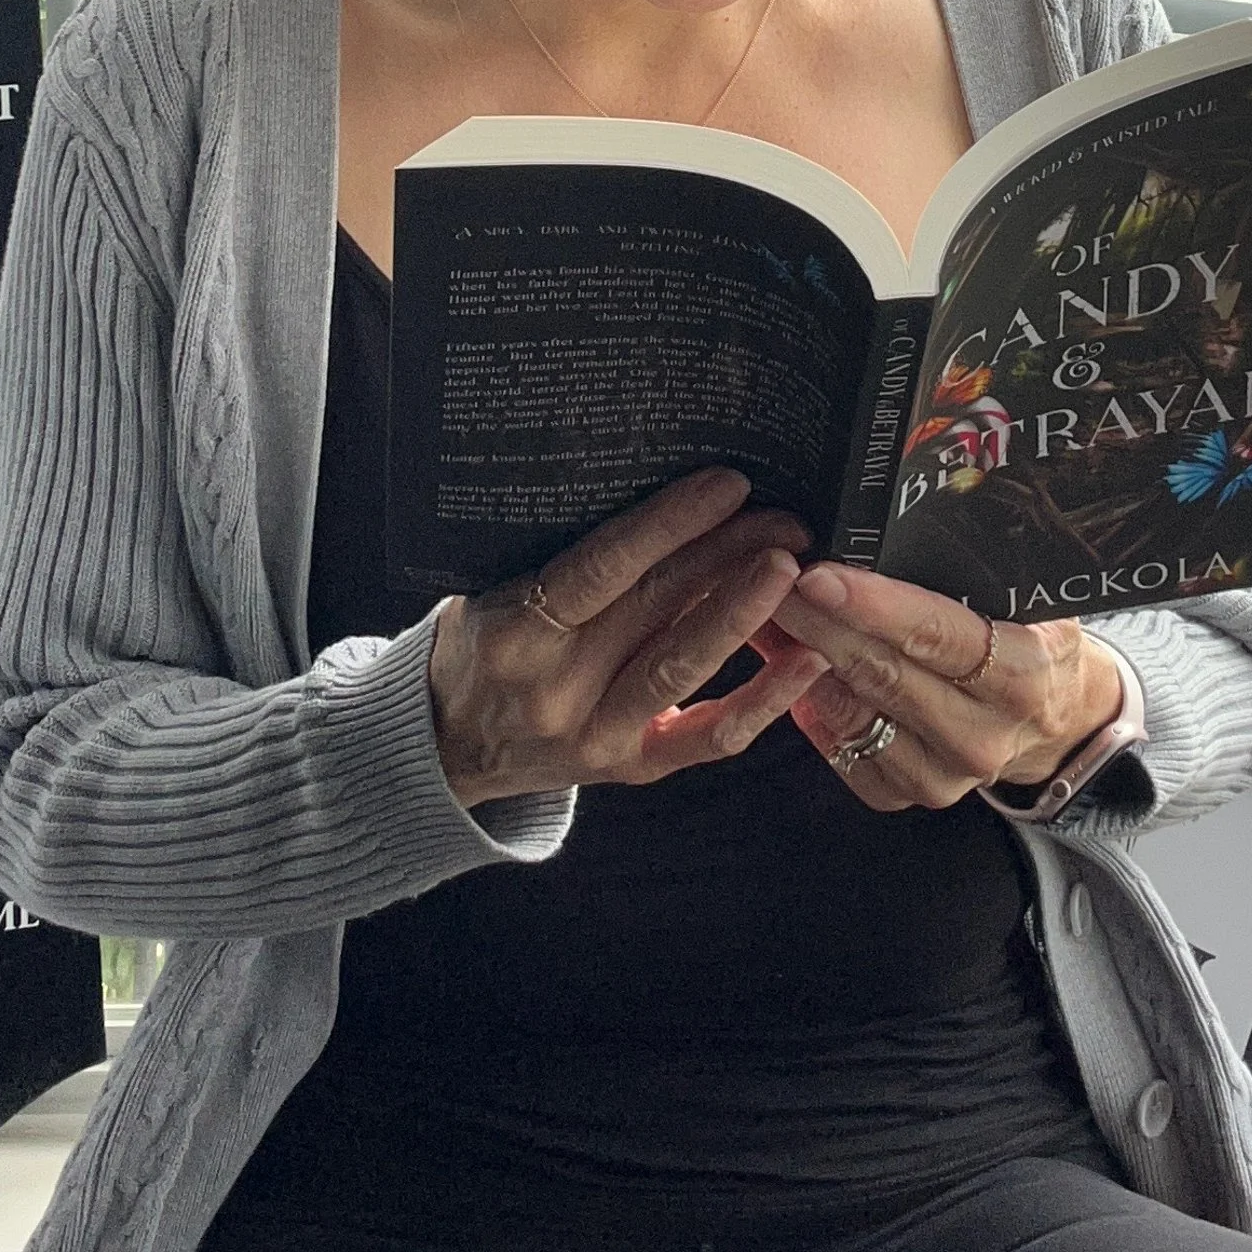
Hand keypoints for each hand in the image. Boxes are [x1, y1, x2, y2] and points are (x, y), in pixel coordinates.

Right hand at [427, 469, 821, 810]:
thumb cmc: (477, 642)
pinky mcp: (630, 767)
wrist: (443, 746)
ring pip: (683, 667)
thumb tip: (654, 487)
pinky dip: (762, 699)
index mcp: (513, 632)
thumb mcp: (488, 589)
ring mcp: (595, 735)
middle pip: (654, 608)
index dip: (669, 524)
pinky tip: (807, 660)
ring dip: (745, 613)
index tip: (728, 484)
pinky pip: (707, 737)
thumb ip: (559, 555)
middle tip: (785, 515)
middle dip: (726, 553)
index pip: (602, 568)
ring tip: (794, 569)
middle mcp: (554, 689)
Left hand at [759, 566, 1125, 812]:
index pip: (938, 635)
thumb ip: (973, 565)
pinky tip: (781, 659)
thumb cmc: (1030, 634)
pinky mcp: (905, 794)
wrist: (1054, 715)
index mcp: (1024, 675)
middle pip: (882, 673)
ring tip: (759, 606)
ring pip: (850, 712)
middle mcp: (984, 735)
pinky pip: (840, 747)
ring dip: (796, 659)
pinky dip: (805, 702)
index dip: (873, 605)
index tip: (815, 574)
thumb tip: (894, 510)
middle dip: (815, 621)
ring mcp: (943, 774)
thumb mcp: (1026, 591)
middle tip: (763, 574)